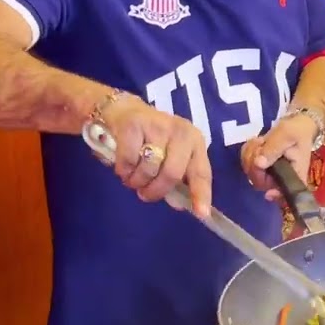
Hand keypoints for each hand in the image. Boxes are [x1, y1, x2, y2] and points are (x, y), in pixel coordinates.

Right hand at [99, 95, 213, 218]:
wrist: (123, 111)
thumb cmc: (151, 139)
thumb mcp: (170, 154)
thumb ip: (177, 178)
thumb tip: (180, 204)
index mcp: (194, 141)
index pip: (201, 171)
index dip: (201, 194)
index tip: (201, 214)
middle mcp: (180, 131)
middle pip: (172, 173)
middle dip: (156, 191)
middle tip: (144, 194)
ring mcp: (157, 126)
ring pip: (149, 169)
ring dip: (137, 181)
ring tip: (132, 177)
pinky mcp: (133, 125)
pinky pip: (129, 161)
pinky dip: (124, 170)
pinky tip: (123, 165)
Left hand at [241, 114, 317, 201]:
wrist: (297, 125)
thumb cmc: (297, 131)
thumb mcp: (287, 135)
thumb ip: (273, 149)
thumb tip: (258, 164)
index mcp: (295, 175)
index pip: (286, 194)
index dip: (275, 195)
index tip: (268, 193)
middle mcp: (281, 179)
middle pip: (260, 182)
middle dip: (255, 162)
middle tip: (261, 144)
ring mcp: (269, 174)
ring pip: (250, 172)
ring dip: (250, 153)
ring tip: (261, 140)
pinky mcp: (261, 167)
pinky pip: (246, 163)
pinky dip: (248, 151)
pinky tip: (258, 142)